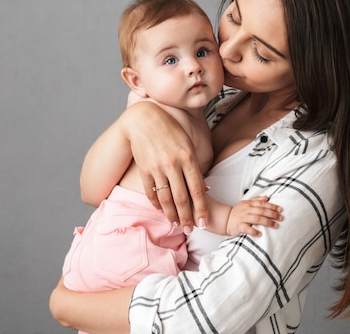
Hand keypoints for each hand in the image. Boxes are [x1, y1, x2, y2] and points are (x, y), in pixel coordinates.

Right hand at [120, 101, 207, 232]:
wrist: (144, 119)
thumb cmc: (170, 130)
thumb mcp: (188, 145)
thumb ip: (196, 167)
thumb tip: (206, 188)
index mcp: (188, 158)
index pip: (197, 190)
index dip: (201, 209)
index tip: (203, 222)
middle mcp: (173, 164)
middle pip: (182, 199)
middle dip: (187, 217)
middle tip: (190, 229)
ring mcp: (157, 168)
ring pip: (166, 199)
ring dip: (172, 214)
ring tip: (176, 224)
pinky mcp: (144, 169)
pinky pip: (151, 192)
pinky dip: (156, 204)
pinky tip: (161, 210)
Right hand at [226, 196, 282, 236]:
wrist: (224, 219)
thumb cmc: (237, 212)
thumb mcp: (246, 203)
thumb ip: (256, 200)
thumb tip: (266, 197)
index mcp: (249, 204)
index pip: (262, 204)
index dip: (272, 206)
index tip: (280, 209)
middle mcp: (246, 210)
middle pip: (261, 211)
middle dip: (272, 214)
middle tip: (281, 218)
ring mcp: (242, 218)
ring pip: (256, 219)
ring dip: (267, 222)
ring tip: (275, 225)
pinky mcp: (239, 226)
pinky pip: (247, 228)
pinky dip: (254, 231)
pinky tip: (260, 234)